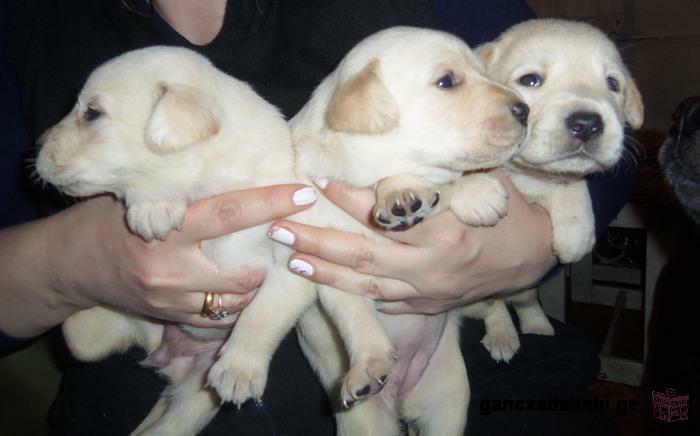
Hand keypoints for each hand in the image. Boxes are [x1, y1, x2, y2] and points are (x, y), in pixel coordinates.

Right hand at [0, 185, 316, 336]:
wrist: (66, 265)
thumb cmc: (103, 220)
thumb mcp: (139, 198)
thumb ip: (181, 195)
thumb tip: (232, 174)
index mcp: (166, 230)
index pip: (229, 213)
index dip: (270, 203)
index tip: (303, 194)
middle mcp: (171, 270)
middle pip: (242, 273)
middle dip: (273, 261)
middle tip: (293, 241)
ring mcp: (171, 300)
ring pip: (234, 302)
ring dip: (257, 286)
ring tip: (271, 266)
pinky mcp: (169, 317)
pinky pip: (216, 320)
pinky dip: (235, 306)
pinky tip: (244, 290)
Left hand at [269, 171, 556, 313]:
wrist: (536, 256)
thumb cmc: (510, 209)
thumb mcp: (483, 181)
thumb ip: (441, 173)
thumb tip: (395, 155)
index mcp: (445, 229)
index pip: (384, 213)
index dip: (347, 196)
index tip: (317, 180)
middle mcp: (432, 265)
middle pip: (363, 256)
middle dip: (318, 241)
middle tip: (280, 227)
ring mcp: (429, 291)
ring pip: (367, 286)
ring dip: (326, 274)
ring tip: (292, 258)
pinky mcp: (430, 306)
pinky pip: (387, 305)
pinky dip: (357, 296)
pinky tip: (327, 286)